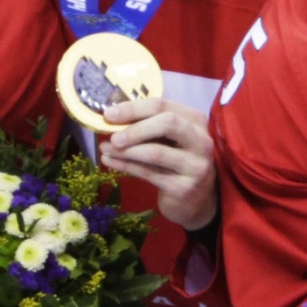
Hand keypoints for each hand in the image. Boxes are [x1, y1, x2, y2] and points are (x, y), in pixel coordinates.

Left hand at [96, 97, 216, 230]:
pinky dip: (126, 166)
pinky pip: (149, 173)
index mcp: (195, 121)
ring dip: (126, 151)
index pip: (163, 106)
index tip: (108, 114)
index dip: (133, 108)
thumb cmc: (176, 162)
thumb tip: (111, 118)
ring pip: (156, 152)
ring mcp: (195, 165)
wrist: (196, 200)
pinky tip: (109, 162)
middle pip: (168, 124)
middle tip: (112, 136)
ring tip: (104, 149)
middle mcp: (201, 141)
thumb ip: (147, 126)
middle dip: (135, 129)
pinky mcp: (184, 187)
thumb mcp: (168, 139)